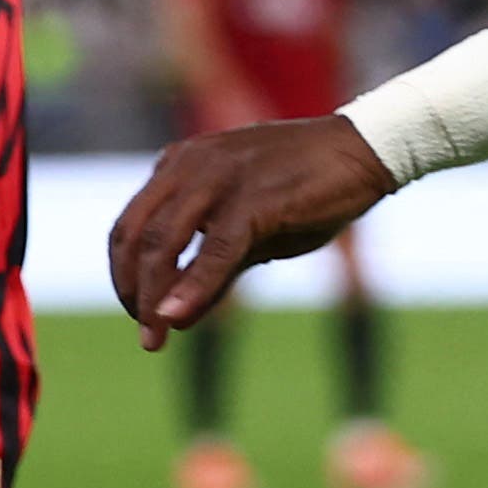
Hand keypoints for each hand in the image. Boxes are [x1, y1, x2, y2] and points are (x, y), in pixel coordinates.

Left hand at [109, 118, 391, 341]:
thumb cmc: (307, 189)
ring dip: (153, 296)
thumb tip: (173, 318)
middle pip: (136, 235)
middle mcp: (189, 165)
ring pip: (163, 242)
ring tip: (156, 335)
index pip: (129, 225)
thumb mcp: (250, 234)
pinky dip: (193, 286)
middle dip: (133, 291)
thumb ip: (210, 270)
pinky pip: (214, 249)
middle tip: (146, 335)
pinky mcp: (254, 198)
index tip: (140, 315)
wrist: (363, 151)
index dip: (124, 276)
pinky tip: (178, 318)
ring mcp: (218, 178)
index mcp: (180, 165)